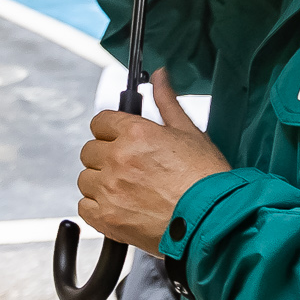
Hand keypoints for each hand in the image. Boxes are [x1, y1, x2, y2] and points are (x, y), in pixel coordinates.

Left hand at [76, 69, 228, 252]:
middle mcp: (118, 159)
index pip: (100, 121)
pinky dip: (97, 208)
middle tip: (130, 168)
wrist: (215, 222)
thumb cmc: (208, 180)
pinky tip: (120, 207)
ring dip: (101, 183)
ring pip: (86, 179)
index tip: (119, 139)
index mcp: (136, 133)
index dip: (111, 130)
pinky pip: (84, 207)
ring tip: (128, 190)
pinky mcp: (107, 218)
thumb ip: (167, 102)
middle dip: (106, 157)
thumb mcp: (190, 133)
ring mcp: (110, 189)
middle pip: (90, 150)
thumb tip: (159, 77)